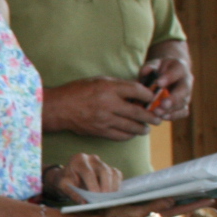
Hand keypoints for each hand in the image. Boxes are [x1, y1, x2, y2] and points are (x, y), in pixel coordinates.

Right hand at [42, 78, 160, 139]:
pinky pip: (120, 136)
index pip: (137, 91)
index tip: (154, 98)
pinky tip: (132, 133)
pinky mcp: (100, 131)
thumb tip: (139, 92)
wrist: (58, 108)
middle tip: (158, 118)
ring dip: (143, 128)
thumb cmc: (78, 91)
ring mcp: (104, 120)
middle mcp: (108, 104)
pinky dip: (129, 135)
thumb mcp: (99, 81)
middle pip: (138, 112)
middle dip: (151, 116)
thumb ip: (119, 86)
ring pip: (131, 127)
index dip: (149, 96)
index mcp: (108, 88)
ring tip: (146, 128)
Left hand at [45, 153, 123, 203]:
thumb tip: (84, 203)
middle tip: (104, 199)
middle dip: (106, 186)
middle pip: (104, 170)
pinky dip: (116, 185)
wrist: (69, 177)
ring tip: (109, 200)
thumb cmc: (66, 181)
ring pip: (112, 173)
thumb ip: (73, 194)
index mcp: (78, 160)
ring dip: (113, 187)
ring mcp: (102, 163)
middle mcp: (92, 159)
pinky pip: (117, 175)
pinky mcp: (109, 168)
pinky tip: (112, 196)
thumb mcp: (64, 186)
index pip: (88, 172)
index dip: (93, 185)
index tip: (95, 196)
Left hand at [138, 56, 192, 119]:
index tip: (158, 83)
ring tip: (158, 113)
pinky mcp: (183, 105)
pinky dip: (174, 116)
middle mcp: (186, 81)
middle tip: (163, 104)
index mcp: (179, 67)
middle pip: (184, 90)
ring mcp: (186, 94)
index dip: (169, 77)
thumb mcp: (153, 64)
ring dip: (171, 109)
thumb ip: (149, 67)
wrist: (167, 73)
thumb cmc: (158, 68)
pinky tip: (163, 117)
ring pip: (183, 103)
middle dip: (174, 98)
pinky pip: (183, 112)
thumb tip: (145, 72)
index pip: (177, 71)